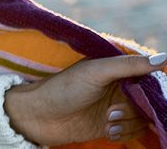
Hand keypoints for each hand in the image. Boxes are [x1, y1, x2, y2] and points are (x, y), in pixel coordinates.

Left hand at [3, 52, 165, 144]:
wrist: (37, 115)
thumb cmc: (62, 88)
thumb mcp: (96, 72)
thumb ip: (128, 65)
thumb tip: (164, 58)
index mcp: (116, 70)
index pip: (148, 79)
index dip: (150, 90)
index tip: (140, 97)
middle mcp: (117, 88)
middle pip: (147, 102)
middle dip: (134, 110)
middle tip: (111, 113)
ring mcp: (114, 107)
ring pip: (141, 119)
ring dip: (128, 124)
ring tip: (107, 121)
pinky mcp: (110, 125)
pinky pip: (132, 131)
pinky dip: (124, 133)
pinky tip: (107, 131)